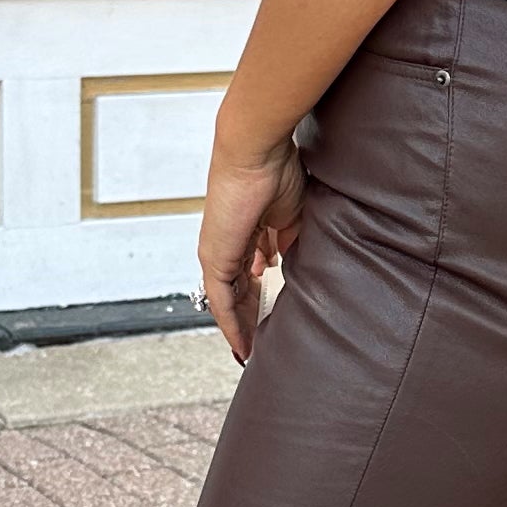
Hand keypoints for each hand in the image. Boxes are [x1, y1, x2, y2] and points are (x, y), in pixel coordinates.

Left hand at [199, 135, 305, 365]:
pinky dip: (232, 325)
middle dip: (250, 316)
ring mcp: (218, 253)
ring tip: (252, 351)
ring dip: (241, 326)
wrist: (257, 154)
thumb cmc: (276, 171)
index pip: (249, 271)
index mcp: (246, 231)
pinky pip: (222, 301)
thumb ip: (287, 240)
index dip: (259, 293)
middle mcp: (228, 244)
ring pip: (228, 301)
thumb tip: (289, 260)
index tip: (270, 312)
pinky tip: (243, 345)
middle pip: (237, 290)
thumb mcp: (290, 214)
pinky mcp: (215, 259)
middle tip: (260, 341)